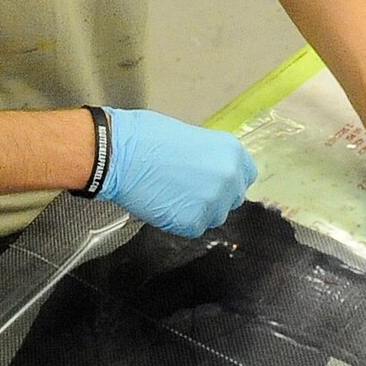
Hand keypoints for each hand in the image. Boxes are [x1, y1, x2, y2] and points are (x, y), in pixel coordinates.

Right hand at [101, 109, 257, 235]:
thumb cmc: (147, 137)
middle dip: (215, 196)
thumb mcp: (191, 137)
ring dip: (198, 210)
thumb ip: (210, 157)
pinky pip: (193, 228)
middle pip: (232, 198)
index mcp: (231, 152)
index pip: (246, 176)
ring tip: (173, 196)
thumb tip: (211, 170)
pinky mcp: (192, 223)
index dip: (229, 179)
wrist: (119, 155)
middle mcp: (229, 177)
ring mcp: (213, 202)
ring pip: (214, 216)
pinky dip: (180, 221)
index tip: (216, 180)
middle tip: (190, 189)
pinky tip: (164, 204)